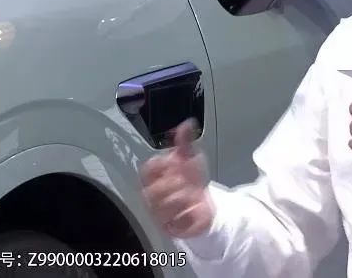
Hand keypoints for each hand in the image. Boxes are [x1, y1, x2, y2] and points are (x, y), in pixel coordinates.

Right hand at [140, 118, 213, 238]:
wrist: (203, 205)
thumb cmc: (191, 180)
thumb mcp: (190, 159)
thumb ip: (186, 143)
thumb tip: (187, 123)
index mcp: (154, 178)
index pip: (148, 169)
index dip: (163, 164)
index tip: (175, 161)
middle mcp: (154, 196)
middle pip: (154, 190)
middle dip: (173, 182)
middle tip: (185, 180)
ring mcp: (161, 213)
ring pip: (164, 206)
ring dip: (182, 197)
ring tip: (191, 194)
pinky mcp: (173, 228)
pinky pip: (178, 222)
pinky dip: (189, 213)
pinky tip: (195, 207)